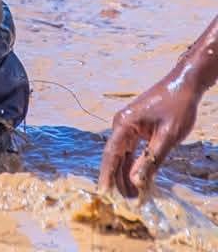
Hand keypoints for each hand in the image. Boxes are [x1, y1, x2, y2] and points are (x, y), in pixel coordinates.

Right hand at [98, 77, 198, 197]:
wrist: (184, 84)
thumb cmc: (177, 107)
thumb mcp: (168, 136)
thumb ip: (151, 160)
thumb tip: (136, 182)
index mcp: (124, 124)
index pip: (111, 154)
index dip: (106, 176)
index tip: (105, 195)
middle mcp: (121, 124)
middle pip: (114, 156)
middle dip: (118, 180)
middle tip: (125, 203)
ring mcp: (128, 125)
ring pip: (122, 155)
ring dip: (126, 175)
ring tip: (133, 197)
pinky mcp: (136, 127)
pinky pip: (131, 150)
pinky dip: (134, 165)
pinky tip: (139, 181)